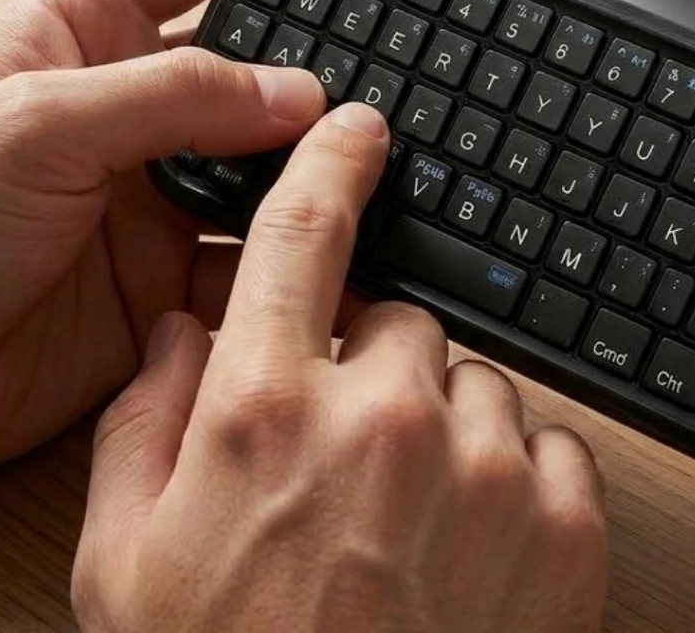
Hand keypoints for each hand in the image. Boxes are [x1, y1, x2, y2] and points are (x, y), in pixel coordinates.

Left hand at [0, 0, 326, 472]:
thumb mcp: (37, 124)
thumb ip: (175, 95)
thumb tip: (297, 90)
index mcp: (79, 30)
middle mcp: (125, 105)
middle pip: (246, 58)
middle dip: (313, 59)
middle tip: (382, 66)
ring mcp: (148, 192)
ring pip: (264, 162)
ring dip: (316, 164)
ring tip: (373, 161)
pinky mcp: (162, 279)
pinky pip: (255, 258)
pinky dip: (301, 258)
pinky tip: (339, 249)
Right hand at [72, 103, 606, 632]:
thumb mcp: (128, 564)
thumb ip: (145, 422)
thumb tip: (182, 334)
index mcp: (265, 410)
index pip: (302, 235)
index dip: (331, 165)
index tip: (358, 129)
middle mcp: (381, 416)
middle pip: (400, 319)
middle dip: (374, 368)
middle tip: (348, 461)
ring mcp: (485, 467)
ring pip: (476, 384)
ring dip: (446, 433)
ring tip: (407, 530)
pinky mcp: (566, 525)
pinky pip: (553, 447)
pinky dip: (519, 484)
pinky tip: (471, 555)